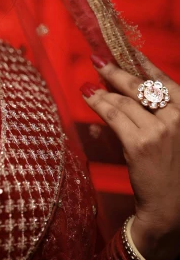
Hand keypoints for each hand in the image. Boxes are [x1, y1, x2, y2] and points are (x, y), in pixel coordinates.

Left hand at [81, 54, 179, 259]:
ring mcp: (160, 131)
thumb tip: (131, 86)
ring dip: (102, 90)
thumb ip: (162, 113)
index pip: (163, 81)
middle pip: (140, 86)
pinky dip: (98, 103)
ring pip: (123, 101)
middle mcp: (179, 118)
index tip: (127, 50)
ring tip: (89, 85)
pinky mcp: (140, 144)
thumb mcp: (176, 136)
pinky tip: (88, 97)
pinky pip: (113, 116)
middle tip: (99, 60)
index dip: (142, 63)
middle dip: (116, 71)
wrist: (173, 209)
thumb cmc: (174, 172)